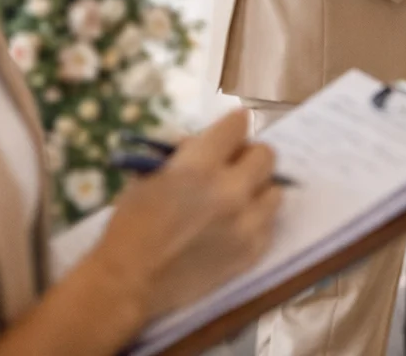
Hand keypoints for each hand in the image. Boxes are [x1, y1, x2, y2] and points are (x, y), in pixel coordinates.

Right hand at [93, 110, 281, 320]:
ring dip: (257, 189)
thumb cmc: (131, 224)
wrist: (130, 281)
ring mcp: (246, 225)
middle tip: (233, 167)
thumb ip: (183, 155)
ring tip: (237, 199)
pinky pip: (269, 225)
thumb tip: (202, 144)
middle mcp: (231, 191)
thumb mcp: (150, 176)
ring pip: (275, 191)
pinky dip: (255, 221)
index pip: (238, 125)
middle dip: (248, 156)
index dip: (231, 126)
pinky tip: (235, 226)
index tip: (228, 133)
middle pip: (266, 155)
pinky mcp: (252, 253)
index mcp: (200, 166)